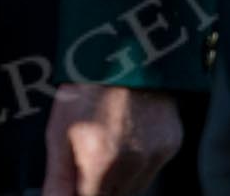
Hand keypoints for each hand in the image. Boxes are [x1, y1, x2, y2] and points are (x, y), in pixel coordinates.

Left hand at [42, 83, 182, 195]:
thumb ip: (58, 179)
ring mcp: (156, 156)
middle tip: (89, 156)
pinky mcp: (172, 145)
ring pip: (134, 187)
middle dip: (98, 186)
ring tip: (108, 141)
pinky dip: (139, 161)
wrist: (126, 49)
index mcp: (101, 163)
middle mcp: (133, 165)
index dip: (81, 190)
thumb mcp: (59, 130)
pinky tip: (128, 134)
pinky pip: (152, 168)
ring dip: (119, 178)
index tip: (78, 179)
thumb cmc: (85, 87)